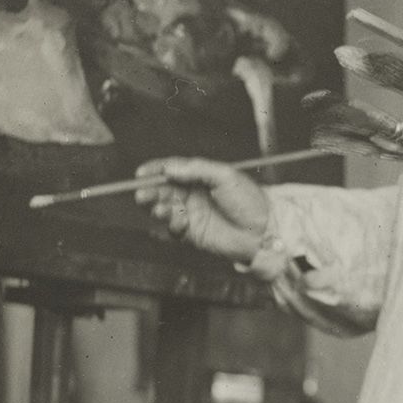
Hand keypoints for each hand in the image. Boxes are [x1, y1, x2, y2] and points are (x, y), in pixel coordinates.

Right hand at [135, 157, 268, 260]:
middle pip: (162, 189)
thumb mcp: (224, 176)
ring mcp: (191, 213)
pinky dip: (172, 225)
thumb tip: (169, 168)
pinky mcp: (193, 233)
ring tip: (161, 209)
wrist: (262, 231)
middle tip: (143, 195)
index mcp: (199, 176)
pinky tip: (181, 222)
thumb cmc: (248, 200)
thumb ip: (196, 169)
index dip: (154, 171)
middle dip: (150, 191)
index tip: (140, 174)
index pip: (171, 170)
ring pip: (164, 209)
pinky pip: (174, 228)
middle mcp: (192, 194)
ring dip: (157, 208)